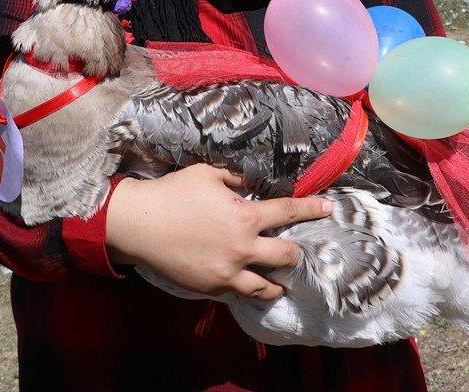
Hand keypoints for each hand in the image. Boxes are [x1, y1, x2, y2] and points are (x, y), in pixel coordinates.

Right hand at [105, 164, 332, 300]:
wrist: (140, 224)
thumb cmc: (174, 193)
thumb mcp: (208, 174)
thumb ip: (236, 178)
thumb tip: (252, 181)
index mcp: (245, 216)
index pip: (288, 211)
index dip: (312, 209)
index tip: (329, 209)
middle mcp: (243, 248)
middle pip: (286, 255)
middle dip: (295, 252)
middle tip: (295, 250)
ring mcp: (228, 272)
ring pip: (267, 286)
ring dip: (277, 281)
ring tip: (281, 282)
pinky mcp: (212, 287)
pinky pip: (239, 293)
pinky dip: (248, 289)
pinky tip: (251, 286)